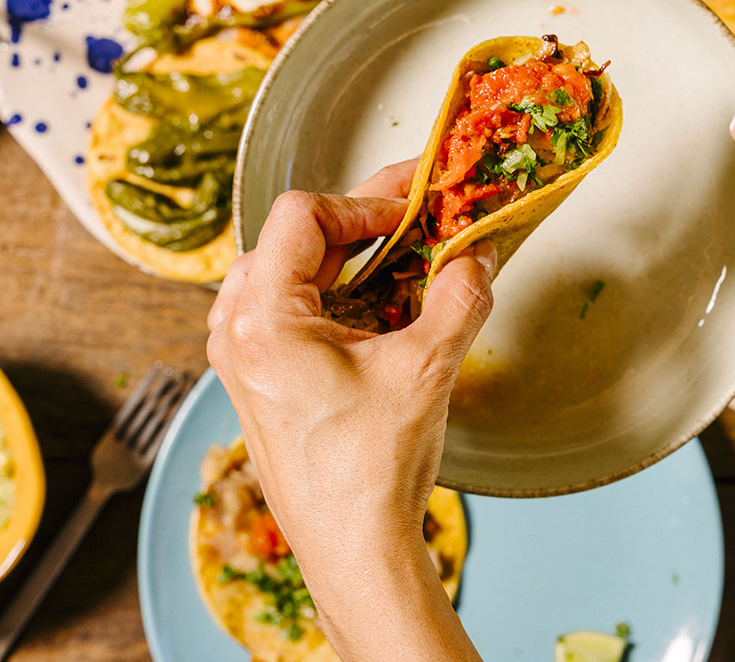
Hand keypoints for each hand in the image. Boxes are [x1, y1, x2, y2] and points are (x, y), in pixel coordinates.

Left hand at [206, 160, 492, 661]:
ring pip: (286, 268)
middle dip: (358, 223)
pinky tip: (374, 300)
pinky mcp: (257, 376)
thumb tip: (480, 249)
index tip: (411, 210)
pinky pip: (286, 305)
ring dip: (343, 254)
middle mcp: (236, 331)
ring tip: (397, 254)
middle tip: (413, 218)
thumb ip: (460, 294)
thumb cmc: (372, 469)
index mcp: (262, 320)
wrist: (353, 550)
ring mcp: (241, 355)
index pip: (302, 214)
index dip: (363, 201)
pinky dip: (331, 289)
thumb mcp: (426, 368)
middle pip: (291, 237)